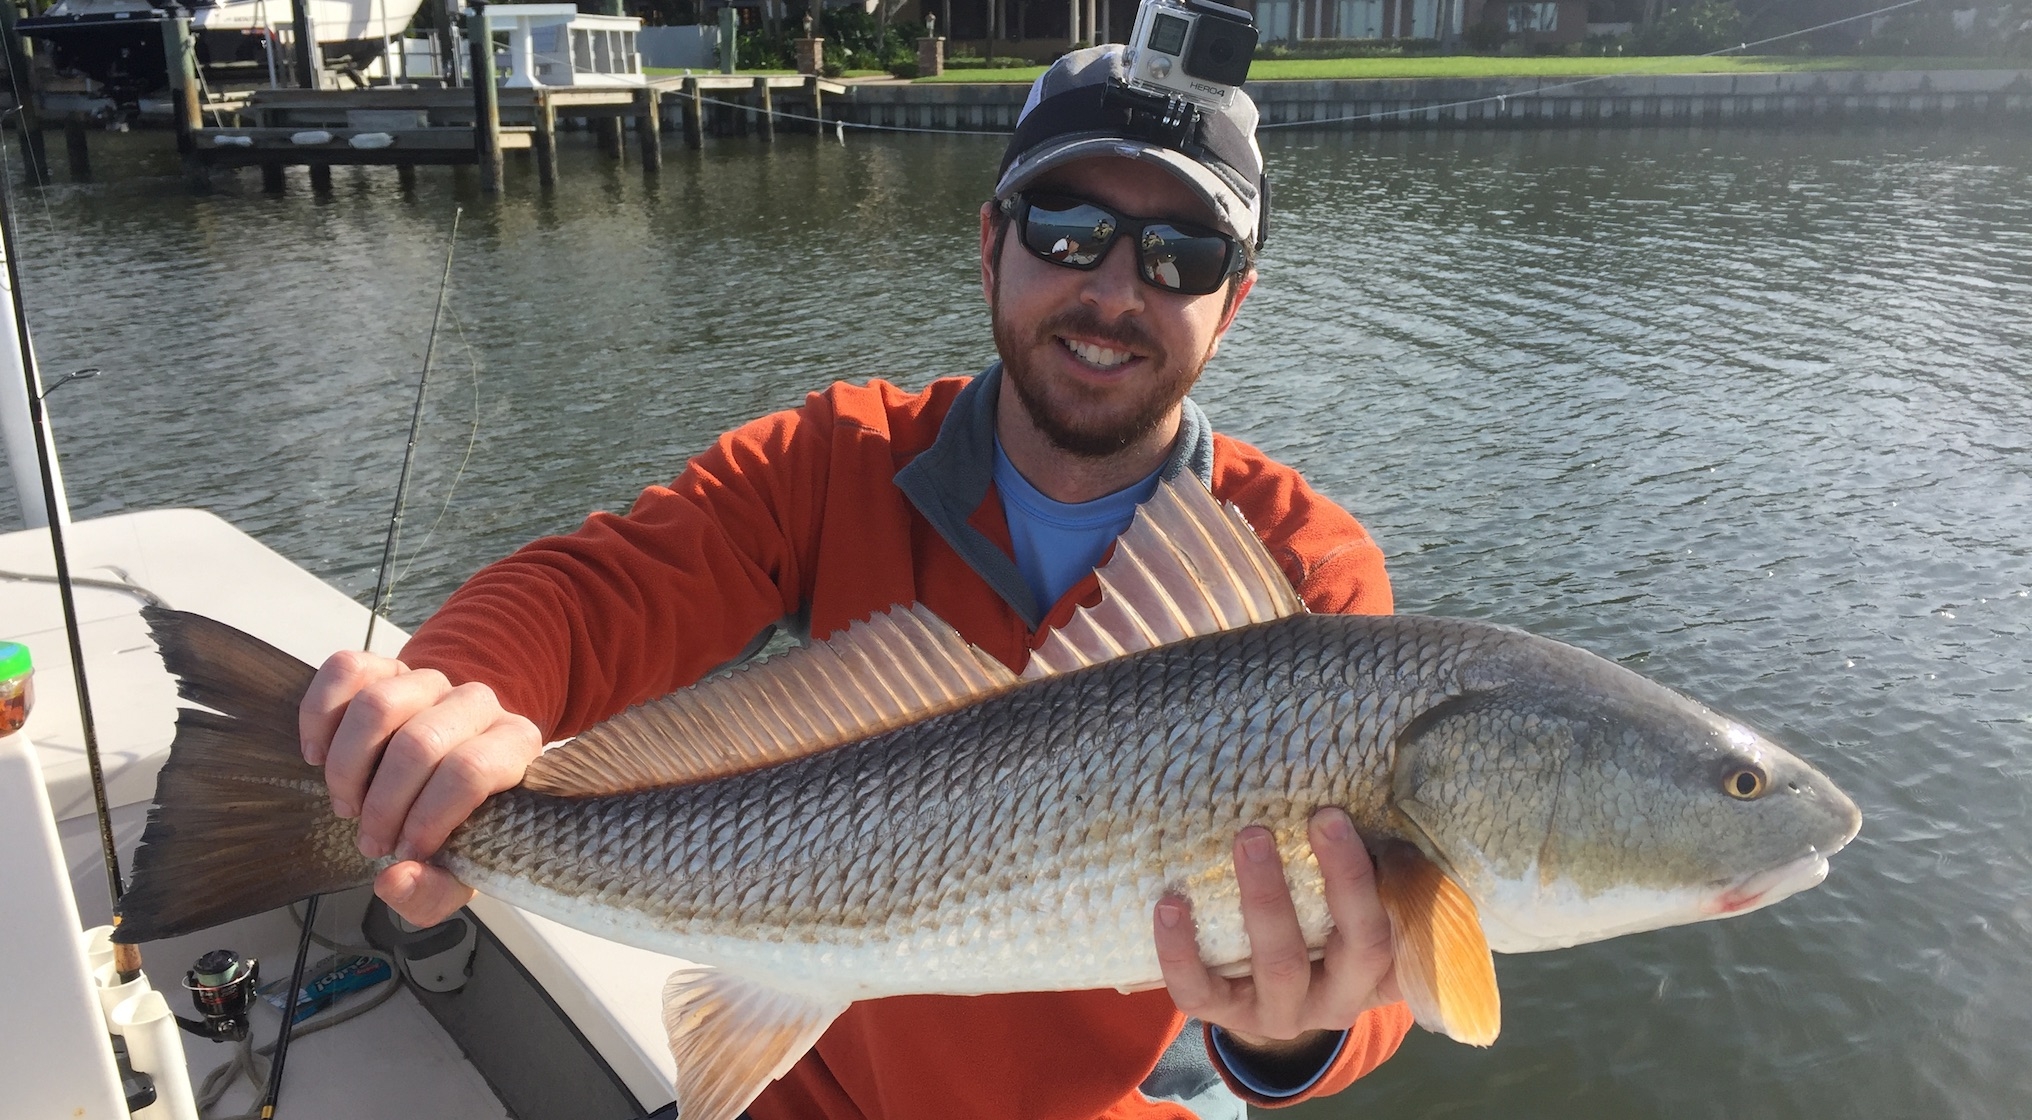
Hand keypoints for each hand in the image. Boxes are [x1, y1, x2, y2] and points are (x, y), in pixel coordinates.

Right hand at [299, 649, 542, 925]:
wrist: (450, 770)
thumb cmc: (461, 821)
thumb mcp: (460, 868)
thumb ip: (435, 890)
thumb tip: (392, 882)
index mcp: (516, 745)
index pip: (470, 771)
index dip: (429, 818)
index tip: (406, 852)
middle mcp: (479, 703)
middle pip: (419, 744)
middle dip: (383, 803)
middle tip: (371, 839)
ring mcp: (431, 679)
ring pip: (378, 705)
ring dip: (348, 767)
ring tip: (347, 804)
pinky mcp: (387, 667)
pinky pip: (346, 671)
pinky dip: (320, 718)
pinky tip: (318, 756)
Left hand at [1153, 808, 1399, 1057]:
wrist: (1278, 1000)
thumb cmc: (1324, 935)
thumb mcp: (1354, 911)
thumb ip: (1367, 873)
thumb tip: (1355, 802)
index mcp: (1374, 974)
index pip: (1378, 932)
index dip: (1356, 876)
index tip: (1330, 815)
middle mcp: (1333, 1002)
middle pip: (1349, 947)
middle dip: (1327, 880)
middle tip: (1290, 823)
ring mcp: (1279, 1014)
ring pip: (1276, 967)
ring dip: (1262, 899)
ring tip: (1245, 840)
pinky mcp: (1226, 1016)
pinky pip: (1199, 993)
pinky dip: (1180, 951)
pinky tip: (1169, 905)